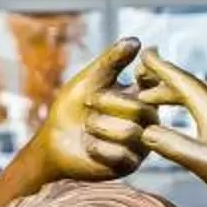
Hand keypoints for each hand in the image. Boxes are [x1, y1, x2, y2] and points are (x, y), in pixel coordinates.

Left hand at [33, 38, 156, 181]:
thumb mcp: (91, 79)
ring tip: (88, 127)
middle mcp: (149, 120)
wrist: (54, 140)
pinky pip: (118, 154)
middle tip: (88, 105)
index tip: (130, 74)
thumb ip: (112, 61)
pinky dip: (95, 147)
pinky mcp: (130, 165)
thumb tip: (135, 41)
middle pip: (138, 109)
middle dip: (104, 104)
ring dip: (97, 127)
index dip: (143, 77)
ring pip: (128, 132)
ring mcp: (141, 144)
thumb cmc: (73, 106)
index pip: (153, 83)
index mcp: (143, 96)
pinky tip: (89, 145)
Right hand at [131, 50, 206, 206]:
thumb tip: (144, 130)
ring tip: (170, 102)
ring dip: (187, 94)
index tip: (145, 54)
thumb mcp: (202, 163)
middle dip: (168, 83)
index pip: (183, 81)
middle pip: (195, 86)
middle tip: (145, 88)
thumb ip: (172, 145)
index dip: (161, 68)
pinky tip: (205, 120)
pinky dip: (204, 105)